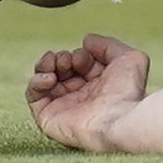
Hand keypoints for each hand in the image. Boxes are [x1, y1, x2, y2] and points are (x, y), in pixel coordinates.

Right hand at [25, 33, 149, 151]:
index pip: (79, 64)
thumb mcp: (129, 58)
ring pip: (43, 78)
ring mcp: (63, 107)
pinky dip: (36, 81)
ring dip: (46, 64)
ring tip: (57, 64)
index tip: (85, 57)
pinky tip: (50, 77)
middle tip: (70, 61)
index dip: (80, 55)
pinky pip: (32, 96)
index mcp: (97, 86)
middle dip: (62, 58)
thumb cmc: (127, 93)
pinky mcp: (48, 118)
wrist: (119, 121)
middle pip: (60, 68)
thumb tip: (85, 41)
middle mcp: (79, 97)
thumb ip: (107, 44)